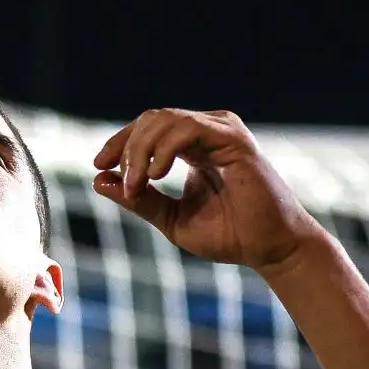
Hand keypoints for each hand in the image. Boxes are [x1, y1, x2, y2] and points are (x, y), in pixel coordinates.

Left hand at [92, 109, 322, 273]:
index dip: (121, 143)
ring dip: (141, 151)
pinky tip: (155, 174)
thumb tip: (99, 180)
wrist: (269, 249)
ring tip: (136, 184)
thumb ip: (139, 199)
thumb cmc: (229, 235)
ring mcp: (222, 130)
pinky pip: (188, 128)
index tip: (99, 165)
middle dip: (127, 147)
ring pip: (166, 121)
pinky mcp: (234, 139)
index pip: (148, 128)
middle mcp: (208, 131)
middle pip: (153, 119)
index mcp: (194, 146)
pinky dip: (164, 149)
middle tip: (119, 181)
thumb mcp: (171, 219)